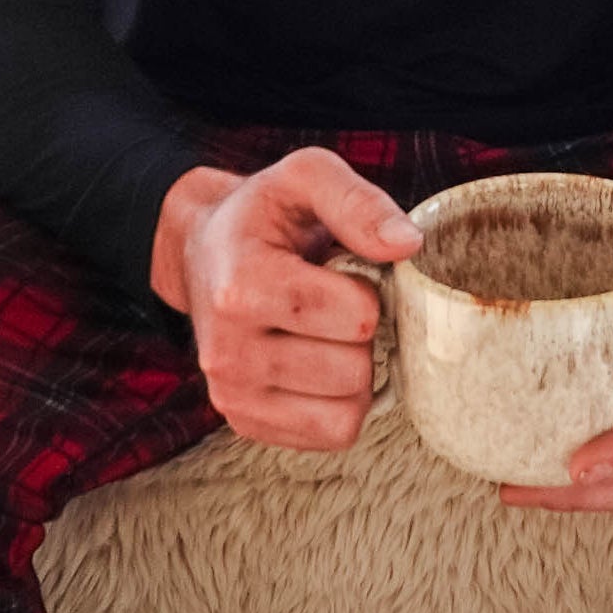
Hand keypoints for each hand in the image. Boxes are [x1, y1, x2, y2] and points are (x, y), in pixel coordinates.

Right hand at [150, 149, 424, 452]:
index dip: (370, 291)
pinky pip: (329, 436)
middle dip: (364, 337)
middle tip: (340, 306)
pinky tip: (322, 364)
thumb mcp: (307, 176)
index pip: (357, 316)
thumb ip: (359, 202)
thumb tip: (408, 246)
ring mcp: (232, 395)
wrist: (203, 249)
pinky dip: (341, 404)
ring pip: (345, 416)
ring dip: (357, 376)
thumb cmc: (264, 213)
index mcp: (242, 287)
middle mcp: (227, 352)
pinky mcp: (245, 422)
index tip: (346, 271)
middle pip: (353, 372)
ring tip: (331, 335)